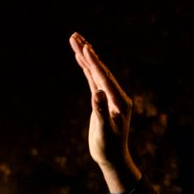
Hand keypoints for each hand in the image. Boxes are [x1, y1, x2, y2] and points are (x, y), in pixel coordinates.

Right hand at [69, 32, 140, 193]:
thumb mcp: (104, 131)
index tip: (85, 47)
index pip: (105, 77)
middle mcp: (116, 95)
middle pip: (100, 69)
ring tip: (74, 39)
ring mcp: (109, 96)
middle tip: (74, 35)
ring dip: (85, 56)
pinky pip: (93, 79)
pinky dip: (86, 68)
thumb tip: (97, 93)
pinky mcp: (101, 100)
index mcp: (119, 101)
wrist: (112, 158)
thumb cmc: (109, 148)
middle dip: (87, 52)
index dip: (94, 62)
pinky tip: (79, 57)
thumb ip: (101, 112)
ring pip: (95, 71)